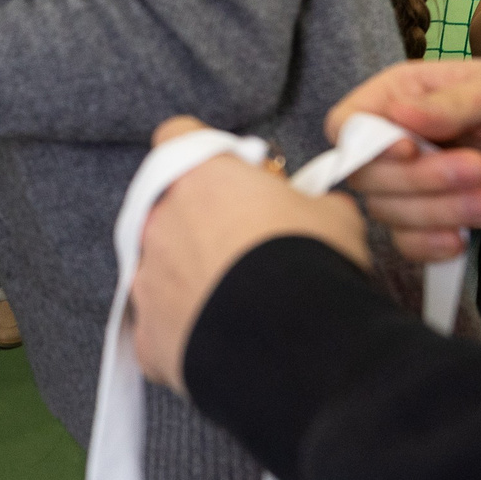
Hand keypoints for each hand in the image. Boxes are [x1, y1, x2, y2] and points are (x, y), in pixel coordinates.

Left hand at [129, 117, 368, 390]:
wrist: (295, 340)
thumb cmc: (313, 264)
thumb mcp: (333, 214)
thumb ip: (310, 200)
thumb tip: (317, 208)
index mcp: (200, 177)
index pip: (179, 139)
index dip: (207, 157)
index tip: (233, 176)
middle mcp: (160, 221)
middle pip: (169, 211)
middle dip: (201, 225)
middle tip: (246, 247)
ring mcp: (147, 280)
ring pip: (162, 270)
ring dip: (191, 278)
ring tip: (241, 302)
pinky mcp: (147, 335)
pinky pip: (162, 326)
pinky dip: (186, 330)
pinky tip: (226, 339)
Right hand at [326, 59, 480, 260]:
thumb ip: (450, 105)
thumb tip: (398, 114)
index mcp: (404, 94)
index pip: (347, 122)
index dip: (365, 144)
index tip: (409, 150)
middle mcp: (402, 137)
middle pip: (367, 176)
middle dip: (422, 182)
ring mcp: (420, 180)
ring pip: (390, 213)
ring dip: (439, 213)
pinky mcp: (442, 215)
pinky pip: (409, 243)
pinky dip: (431, 246)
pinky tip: (463, 237)